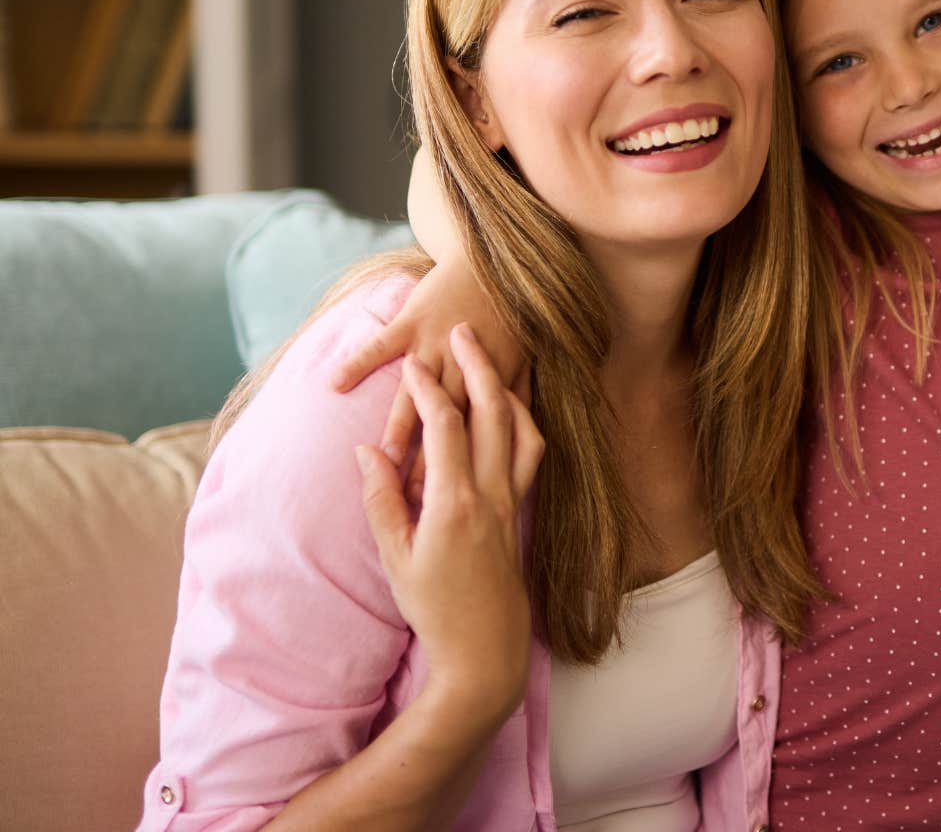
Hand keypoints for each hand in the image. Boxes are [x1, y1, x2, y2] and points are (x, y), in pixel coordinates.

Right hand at [333, 262, 529, 502]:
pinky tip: (335, 384)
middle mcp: (468, 365)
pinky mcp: (415, 318)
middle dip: (434, 460)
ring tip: (385, 458)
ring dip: (402, 425)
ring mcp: (440, 341)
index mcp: (500, 376)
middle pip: (452, 421)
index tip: (448, 499)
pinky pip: (383, 343)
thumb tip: (504, 431)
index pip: (479, 432)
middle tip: (416, 497)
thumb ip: (517, 392)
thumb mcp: (525, 354)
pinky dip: (361, 361)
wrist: (499, 253)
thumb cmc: (511, 308)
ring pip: (419, 392)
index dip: (464, 464)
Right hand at [356, 324, 541, 724]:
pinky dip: (522, 425)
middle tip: (463, 331)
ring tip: (490, 364)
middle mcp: (492, 496)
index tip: (412, 363)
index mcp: (455, 503)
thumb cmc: (433, 608)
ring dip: (507, 390)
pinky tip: (510, 415)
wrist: (484, 651)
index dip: (427, 390)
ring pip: (523, 431)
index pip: (445, 428)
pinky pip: (531, 457)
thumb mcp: (395, 555)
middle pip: (494, 414)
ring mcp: (512, 504)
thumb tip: (368, 449)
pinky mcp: (520, 514)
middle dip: (478, 367)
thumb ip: (382, 498)